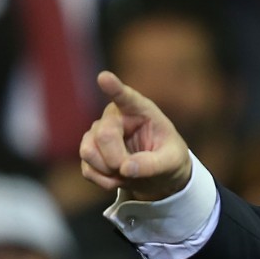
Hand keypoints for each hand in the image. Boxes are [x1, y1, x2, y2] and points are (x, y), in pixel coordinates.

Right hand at [79, 72, 191, 201]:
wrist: (158, 174)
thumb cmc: (168, 158)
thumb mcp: (172, 162)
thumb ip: (153, 164)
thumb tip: (125, 168)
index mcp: (140, 110)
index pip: (126, 96)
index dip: (114, 87)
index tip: (104, 77)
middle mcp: (114, 116)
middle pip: (104, 135)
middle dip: (117, 160)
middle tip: (131, 170)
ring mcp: (98, 132)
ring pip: (89, 152)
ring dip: (109, 171)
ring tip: (128, 173)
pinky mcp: (89, 151)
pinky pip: (87, 169)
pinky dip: (104, 181)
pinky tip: (118, 179)